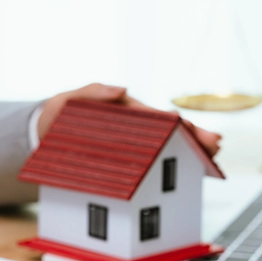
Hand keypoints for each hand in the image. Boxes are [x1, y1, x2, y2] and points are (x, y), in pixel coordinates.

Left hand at [38, 83, 221, 155]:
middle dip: (193, 136)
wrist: (46, 133)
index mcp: (125, 111)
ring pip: (167, 146)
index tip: (188, 126)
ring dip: (191, 151)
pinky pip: (153, 161)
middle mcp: (135, 127)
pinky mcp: (128, 158)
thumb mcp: (69, 100)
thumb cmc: (59, 113)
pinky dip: (173, 164)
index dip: (173, 122)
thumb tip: (122, 88)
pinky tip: (192, 172)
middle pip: (168, 131)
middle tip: (215, 144)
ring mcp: (134, 142)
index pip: (154, 116)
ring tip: (212, 157)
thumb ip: (93, 92)